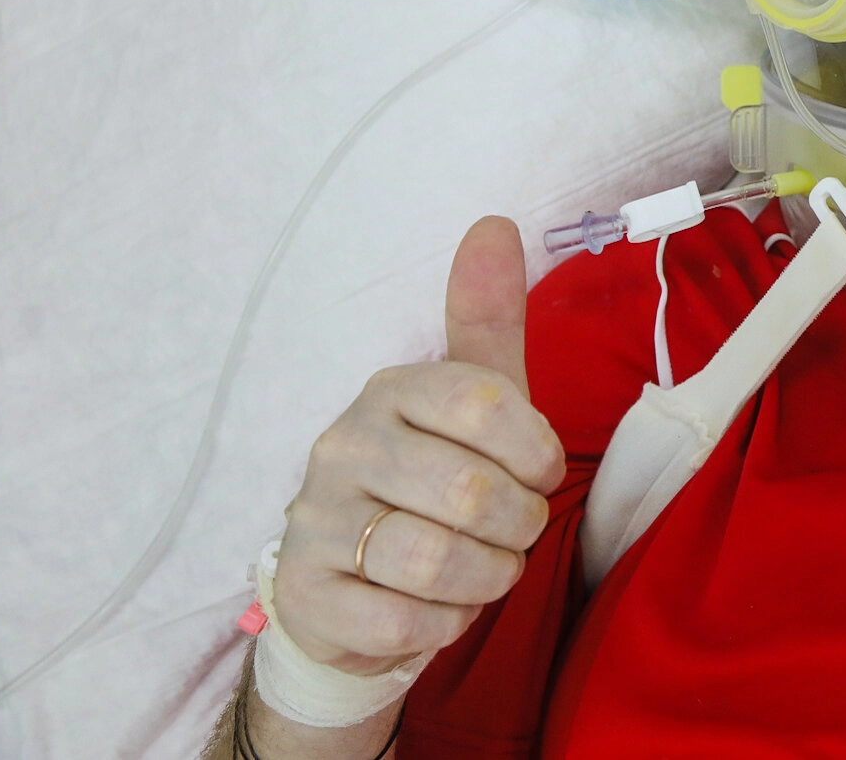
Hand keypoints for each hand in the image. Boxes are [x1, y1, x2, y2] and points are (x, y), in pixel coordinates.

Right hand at [270, 217, 566, 674]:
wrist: (354, 584)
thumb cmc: (431, 476)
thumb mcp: (472, 397)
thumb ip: (487, 317)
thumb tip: (494, 223)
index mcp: (391, 389)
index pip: (490, 403)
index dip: (538, 451)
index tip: (540, 473)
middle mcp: (342, 446)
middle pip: (472, 491)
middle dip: (518, 524)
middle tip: (513, 529)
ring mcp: (314, 522)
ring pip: (438, 561)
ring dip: (488, 577)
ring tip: (485, 567)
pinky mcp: (305, 597)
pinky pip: (404, 623)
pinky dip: (445, 623)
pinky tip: (439, 605)